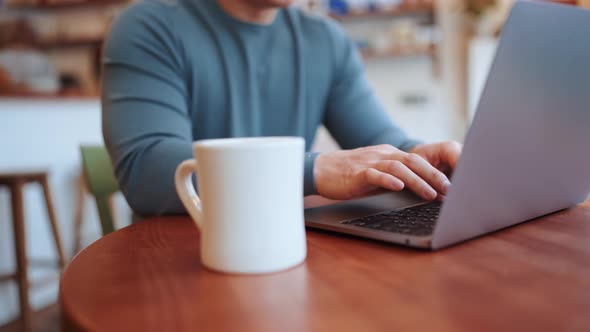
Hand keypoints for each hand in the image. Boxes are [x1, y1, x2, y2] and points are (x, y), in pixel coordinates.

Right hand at [314, 142, 460, 200]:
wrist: (321, 169)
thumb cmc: (348, 175)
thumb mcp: (376, 174)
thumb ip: (393, 177)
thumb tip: (416, 190)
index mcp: (388, 154)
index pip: (417, 161)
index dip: (435, 173)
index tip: (450, 187)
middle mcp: (382, 155)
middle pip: (413, 161)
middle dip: (433, 176)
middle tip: (448, 190)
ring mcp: (369, 162)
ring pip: (398, 167)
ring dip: (417, 181)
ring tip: (430, 194)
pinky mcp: (357, 172)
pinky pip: (375, 174)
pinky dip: (388, 180)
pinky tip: (398, 187)